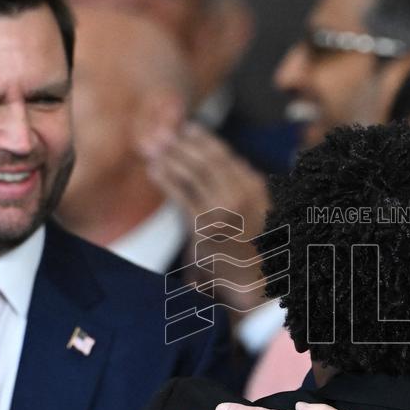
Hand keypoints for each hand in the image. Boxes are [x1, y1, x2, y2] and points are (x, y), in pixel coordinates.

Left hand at [140, 122, 270, 311]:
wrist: (250, 280)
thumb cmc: (246, 246)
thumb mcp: (250, 210)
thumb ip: (236, 185)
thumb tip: (218, 159)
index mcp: (256, 186)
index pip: (226, 155)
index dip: (203, 139)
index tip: (186, 129)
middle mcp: (245, 192)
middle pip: (209, 158)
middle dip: (184, 142)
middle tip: (163, 132)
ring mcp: (227, 208)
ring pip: (195, 171)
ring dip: (172, 155)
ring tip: (154, 147)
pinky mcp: (207, 224)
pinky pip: (182, 193)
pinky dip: (166, 178)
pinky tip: (153, 169)